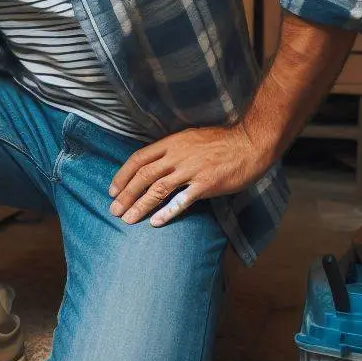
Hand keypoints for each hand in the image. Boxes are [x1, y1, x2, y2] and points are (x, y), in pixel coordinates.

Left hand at [108, 124, 270, 227]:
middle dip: (126, 194)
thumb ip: (171, 150)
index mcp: (171, 143)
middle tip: (114, 210)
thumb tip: (154, 163)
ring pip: (158, 189)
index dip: (123, 175)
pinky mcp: (206, 184)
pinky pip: (182, 200)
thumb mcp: (190, 138)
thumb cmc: (221, 141)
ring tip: (128, 219)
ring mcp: (191, 170)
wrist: (249, 143)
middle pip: (144, 176)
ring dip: (140, 205)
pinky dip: (167, 212)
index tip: (112, 190)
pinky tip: (156, 222)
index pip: (138, 159)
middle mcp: (177, 156)